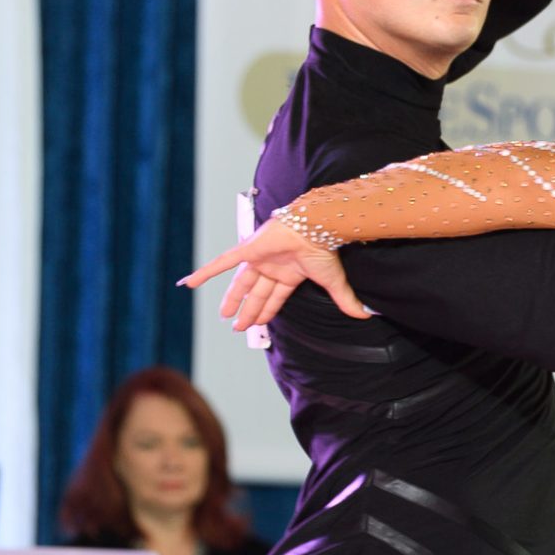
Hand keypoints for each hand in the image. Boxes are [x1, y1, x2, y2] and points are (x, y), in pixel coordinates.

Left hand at [180, 218, 373, 331]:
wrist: (317, 227)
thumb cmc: (324, 249)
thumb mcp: (333, 282)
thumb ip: (345, 300)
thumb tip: (364, 314)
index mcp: (289, 273)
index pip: (274, 298)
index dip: (265, 312)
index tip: (257, 325)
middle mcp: (272, 266)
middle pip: (256, 293)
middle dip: (247, 310)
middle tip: (237, 326)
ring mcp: (259, 257)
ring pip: (241, 283)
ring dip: (232, 300)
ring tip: (224, 315)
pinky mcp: (249, 249)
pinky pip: (223, 263)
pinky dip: (205, 272)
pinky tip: (190, 283)